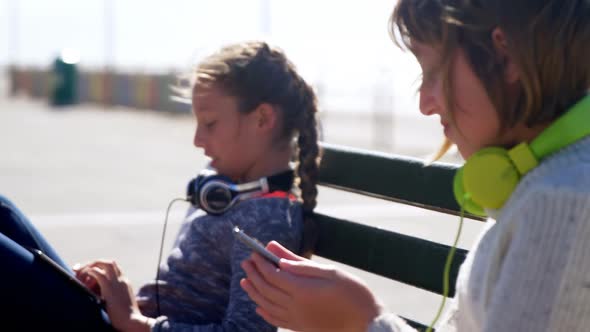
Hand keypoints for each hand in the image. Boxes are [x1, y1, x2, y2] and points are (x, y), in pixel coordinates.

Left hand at [76, 260, 154, 331]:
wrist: (131, 321)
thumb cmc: (125, 318)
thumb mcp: (119, 304)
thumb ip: (112, 298)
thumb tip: (101, 299)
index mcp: (125, 283)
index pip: (112, 269)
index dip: (99, 269)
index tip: (86, 274)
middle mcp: (122, 279)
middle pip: (109, 263)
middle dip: (93, 263)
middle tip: (79, 270)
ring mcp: (117, 282)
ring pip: (104, 263)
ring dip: (90, 265)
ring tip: (79, 272)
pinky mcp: (110, 288)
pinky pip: (98, 273)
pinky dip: (89, 272)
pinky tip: (81, 278)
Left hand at [240, 241, 382, 331]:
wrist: (366, 323)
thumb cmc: (353, 293)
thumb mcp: (330, 272)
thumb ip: (301, 264)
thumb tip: (279, 256)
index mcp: (302, 290)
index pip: (273, 274)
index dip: (261, 263)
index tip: (255, 252)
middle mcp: (295, 306)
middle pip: (266, 288)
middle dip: (254, 274)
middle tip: (246, 262)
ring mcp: (297, 319)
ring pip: (266, 305)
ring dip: (253, 291)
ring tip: (245, 280)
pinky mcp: (301, 328)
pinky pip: (276, 320)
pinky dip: (263, 311)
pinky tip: (258, 305)